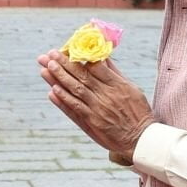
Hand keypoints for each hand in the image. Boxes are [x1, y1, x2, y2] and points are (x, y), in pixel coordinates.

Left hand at [38, 50, 153, 160]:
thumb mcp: (132, 88)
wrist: (140, 139)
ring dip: (60, 78)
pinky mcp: (92, 122)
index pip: (95, 66)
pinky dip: (64, 99)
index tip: (68, 48)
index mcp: (117, 84)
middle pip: (82, 76)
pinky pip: (75, 108)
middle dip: (65, 63)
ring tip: (46, 67)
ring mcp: (98, 109)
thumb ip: (115, 73)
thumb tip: (103, 56)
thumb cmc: (138, 112)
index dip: (80, 56)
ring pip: (75, 90)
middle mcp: (106, 95)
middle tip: (50, 54)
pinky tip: (52, 90)